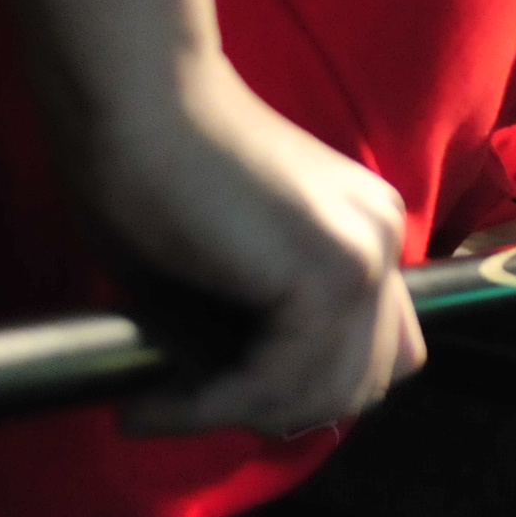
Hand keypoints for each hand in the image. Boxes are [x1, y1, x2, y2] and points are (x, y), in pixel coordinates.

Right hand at [77, 53, 424, 436]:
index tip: (219, 395)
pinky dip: (210, 406)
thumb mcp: (227, 271)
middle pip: (360, 381)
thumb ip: (266, 330)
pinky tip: (150, 404)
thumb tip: (270, 416)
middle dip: (274, 410)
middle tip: (182, 404)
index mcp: (365, 226)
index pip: (372, 352)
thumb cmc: (151, 170)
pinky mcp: (327, 273)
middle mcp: (381, 235)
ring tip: (153, 407)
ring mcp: (364, 252)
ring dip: (236, 415)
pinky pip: (278, 381)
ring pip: (323, 394)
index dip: (301, 388)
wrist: (134, 100)